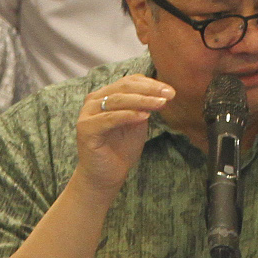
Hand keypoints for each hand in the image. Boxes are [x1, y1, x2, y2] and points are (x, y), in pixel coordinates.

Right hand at [74, 76, 169, 196]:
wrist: (106, 176)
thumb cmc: (121, 149)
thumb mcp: (138, 123)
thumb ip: (144, 107)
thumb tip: (161, 92)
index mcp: (106, 95)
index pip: (129, 82)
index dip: (150, 84)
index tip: (171, 91)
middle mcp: (94, 101)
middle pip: (123, 87)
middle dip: (149, 90)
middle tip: (169, 94)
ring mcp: (87, 114)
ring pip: (117, 100)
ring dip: (142, 100)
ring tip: (160, 103)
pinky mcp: (86, 129)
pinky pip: (109, 118)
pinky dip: (128, 115)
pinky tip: (144, 116)